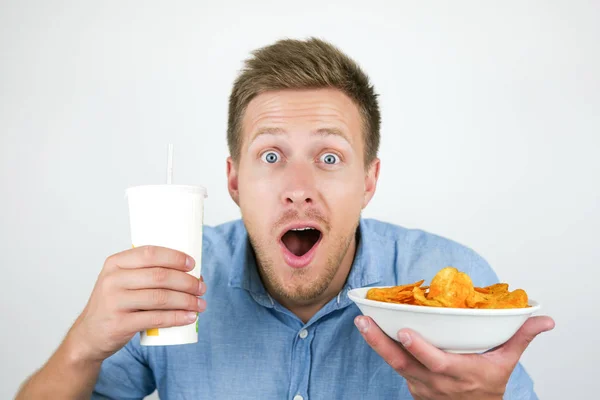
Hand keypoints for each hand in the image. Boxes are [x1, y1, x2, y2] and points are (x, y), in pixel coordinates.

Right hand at [68, 245, 206, 362]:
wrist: (88, 335)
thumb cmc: (115, 303)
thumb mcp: (121, 280)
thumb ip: (145, 271)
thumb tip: (190, 271)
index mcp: (115, 263)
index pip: (149, 253)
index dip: (175, 257)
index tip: (193, 265)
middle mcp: (113, 280)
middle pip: (159, 276)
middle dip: (187, 281)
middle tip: (202, 287)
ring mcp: (115, 302)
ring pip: (160, 298)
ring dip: (186, 301)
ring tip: (201, 304)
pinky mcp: (119, 324)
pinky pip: (155, 319)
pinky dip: (177, 318)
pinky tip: (190, 317)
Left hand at [355, 315, 554, 398]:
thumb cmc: (489, 384)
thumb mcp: (507, 362)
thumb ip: (521, 337)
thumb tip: (545, 319)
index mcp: (459, 374)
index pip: (436, 362)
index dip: (419, 348)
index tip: (404, 331)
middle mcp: (435, 382)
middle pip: (402, 363)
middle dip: (380, 342)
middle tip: (362, 321)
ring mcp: (420, 385)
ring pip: (394, 364)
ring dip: (375, 343)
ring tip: (361, 320)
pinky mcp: (412, 385)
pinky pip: (396, 366)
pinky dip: (383, 348)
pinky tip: (371, 328)